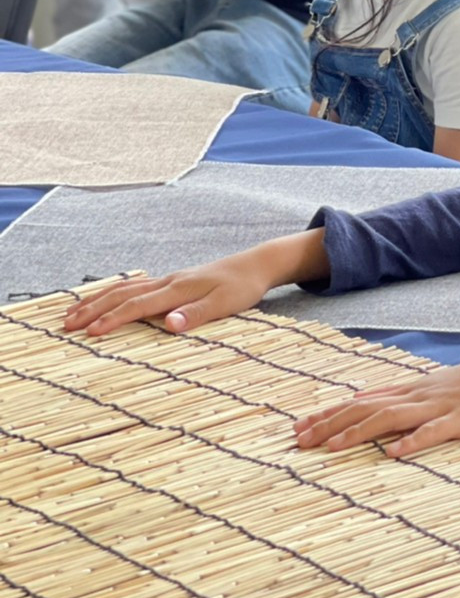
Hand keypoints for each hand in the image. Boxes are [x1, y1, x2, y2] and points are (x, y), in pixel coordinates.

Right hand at [64, 231, 328, 336]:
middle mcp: (168, 282)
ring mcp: (168, 280)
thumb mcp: (226, 303)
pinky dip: (113, 292)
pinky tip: (104, 298)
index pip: (138, 306)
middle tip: (65, 325)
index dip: (113, 319)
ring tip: (72, 313)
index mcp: (178, 289)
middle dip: (92, 309)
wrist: (256, 264)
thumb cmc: (243, 286)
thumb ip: (198, 314)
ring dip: (97, 300)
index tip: (90, 333)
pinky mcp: (172, 281)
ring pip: (124, 288)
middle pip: (122, 294)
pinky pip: (134, 286)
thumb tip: (170, 325)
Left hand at [294, 349, 459, 457]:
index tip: (299, 428)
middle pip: (367, 408)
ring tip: (331, 448)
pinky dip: (413, 442)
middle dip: (331, 425)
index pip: (362, 400)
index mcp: (412, 390)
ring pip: (392, 418)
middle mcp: (418, 396)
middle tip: (298, 441)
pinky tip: (394, 453)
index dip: (329, 414)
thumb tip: (368, 399)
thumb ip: (402, 395)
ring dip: (359, 432)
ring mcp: (439, 407)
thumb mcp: (435, 386)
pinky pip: (435, 431)